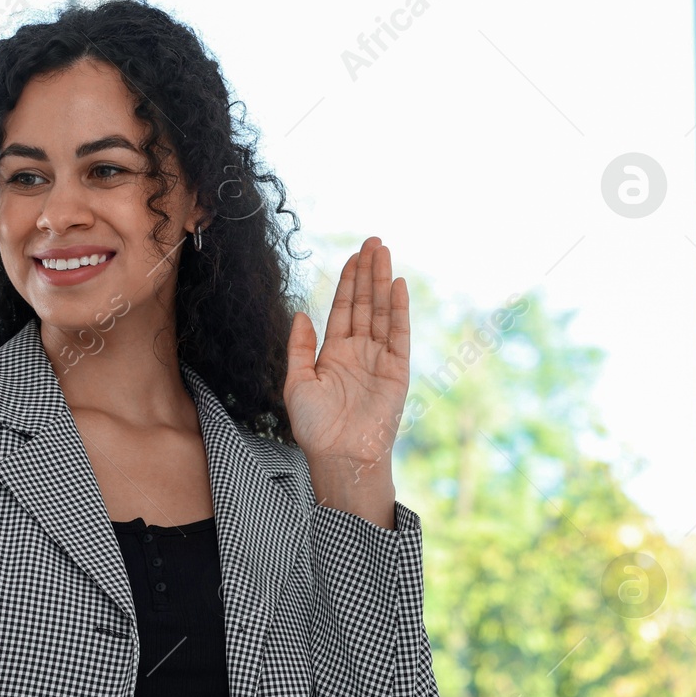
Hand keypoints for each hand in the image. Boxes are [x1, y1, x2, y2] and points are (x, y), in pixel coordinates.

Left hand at [284, 236, 409, 485]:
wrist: (340, 455)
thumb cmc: (315, 427)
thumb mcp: (296, 382)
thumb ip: (300, 348)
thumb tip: (301, 314)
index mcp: (334, 353)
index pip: (343, 309)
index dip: (348, 282)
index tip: (353, 256)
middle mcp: (359, 352)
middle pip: (364, 303)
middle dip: (368, 272)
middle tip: (373, 241)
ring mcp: (379, 359)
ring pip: (381, 312)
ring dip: (382, 282)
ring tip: (384, 252)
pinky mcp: (397, 370)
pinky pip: (398, 334)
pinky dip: (398, 310)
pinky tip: (397, 286)